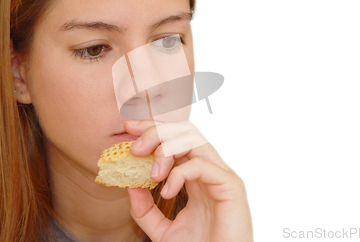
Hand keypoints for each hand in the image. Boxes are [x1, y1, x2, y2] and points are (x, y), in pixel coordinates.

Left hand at [124, 120, 253, 241]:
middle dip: (156, 132)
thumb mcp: (162, 231)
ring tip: (151, 174)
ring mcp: (221, 175)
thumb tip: (130, 186)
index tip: (129, 129)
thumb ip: (145, 210)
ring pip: (194, 139)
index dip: (153, 129)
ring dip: (166, 149)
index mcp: (196, 176)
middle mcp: (210, 170)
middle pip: (184, 131)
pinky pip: (200, 165)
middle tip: (135, 148)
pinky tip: (167, 192)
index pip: (176, 139)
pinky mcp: (230, 185)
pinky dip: (178, 174)